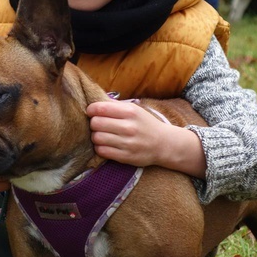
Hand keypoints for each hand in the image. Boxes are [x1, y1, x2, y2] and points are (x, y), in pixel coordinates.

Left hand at [85, 100, 206, 177]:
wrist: (164, 144)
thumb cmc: (145, 124)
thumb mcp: (134, 109)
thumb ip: (115, 105)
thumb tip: (95, 100)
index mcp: (130, 112)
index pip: (100, 108)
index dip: (91, 110)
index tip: (92, 112)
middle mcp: (129, 127)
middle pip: (96, 123)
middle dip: (93, 123)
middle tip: (98, 125)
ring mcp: (127, 143)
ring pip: (97, 138)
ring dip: (95, 136)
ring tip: (101, 135)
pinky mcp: (126, 157)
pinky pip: (102, 151)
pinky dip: (100, 148)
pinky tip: (106, 145)